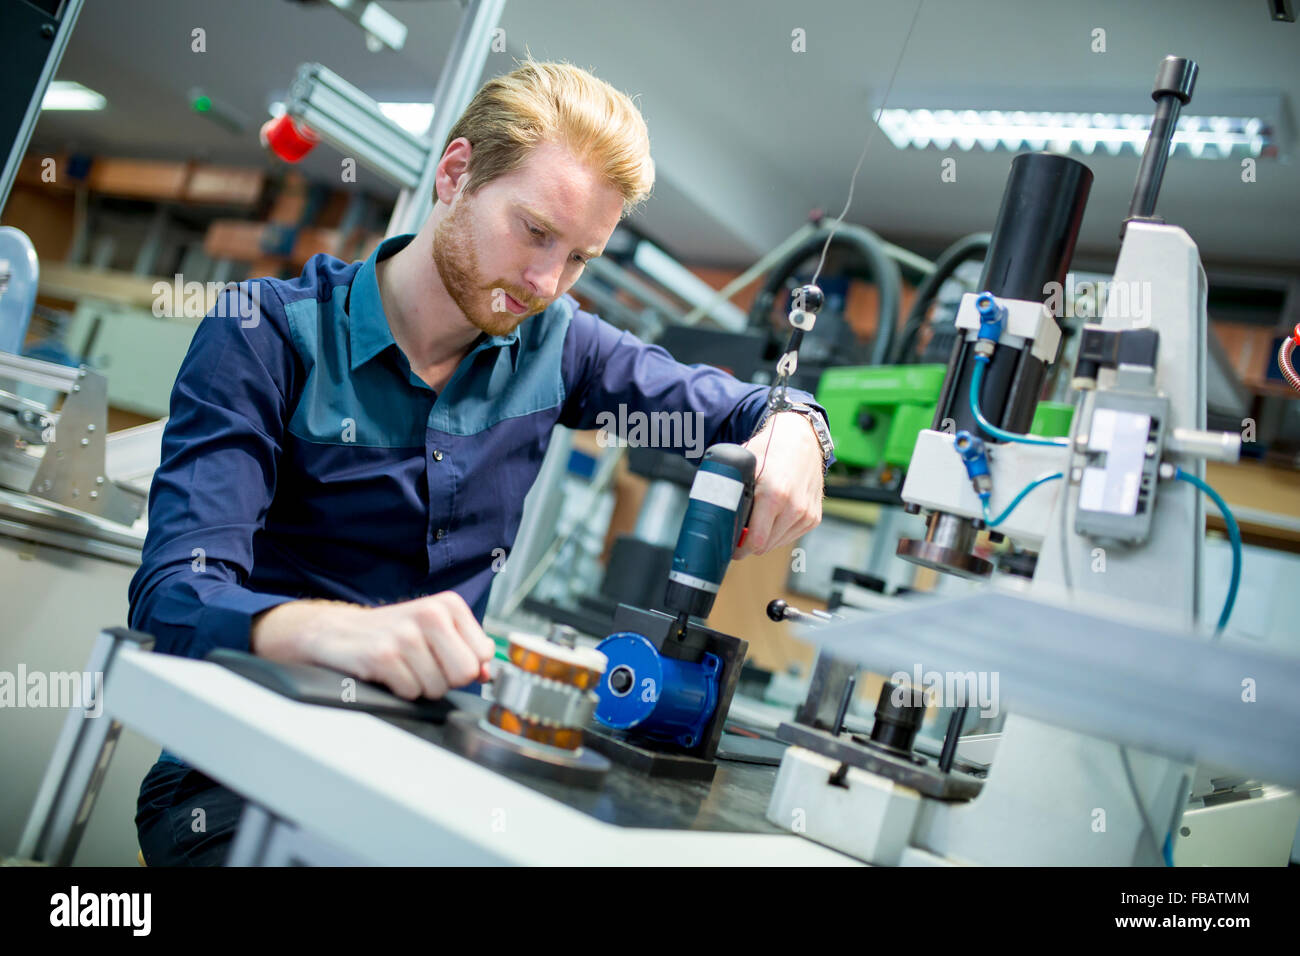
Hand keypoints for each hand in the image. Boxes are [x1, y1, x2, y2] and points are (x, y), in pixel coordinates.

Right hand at [252, 591, 495, 699]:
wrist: (337, 632)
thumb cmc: (390, 633)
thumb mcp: (434, 632)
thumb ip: (467, 650)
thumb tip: (487, 673)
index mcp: (448, 605)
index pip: (483, 654)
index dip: (464, 666)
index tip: (445, 659)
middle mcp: (430, 614)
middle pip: (464, 673)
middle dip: (445, 679)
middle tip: (422, 666)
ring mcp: (405, 635)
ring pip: (436, 687)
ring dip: (418, 685)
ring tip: (402, 667)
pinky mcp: (382, 656)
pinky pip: (410, 692)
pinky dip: (399, 690)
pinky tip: (387, 673)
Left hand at [735, 411, 824, 558]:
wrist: (801, 439)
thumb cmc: (769, 450)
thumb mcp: (744, 465)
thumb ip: (729, 488)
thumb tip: (711, 509)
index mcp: (775, 494)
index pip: (756, 541)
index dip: (739, 547)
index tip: (730, 545)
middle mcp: (795, 507)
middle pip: (765, 546)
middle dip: (749, 543)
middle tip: (739, 532)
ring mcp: (806, 514)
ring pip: (777, 544)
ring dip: (765, 537)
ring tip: (758, 517)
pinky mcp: (814, 518)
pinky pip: (790, 536)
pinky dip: (779, 531)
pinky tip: (774, 514)